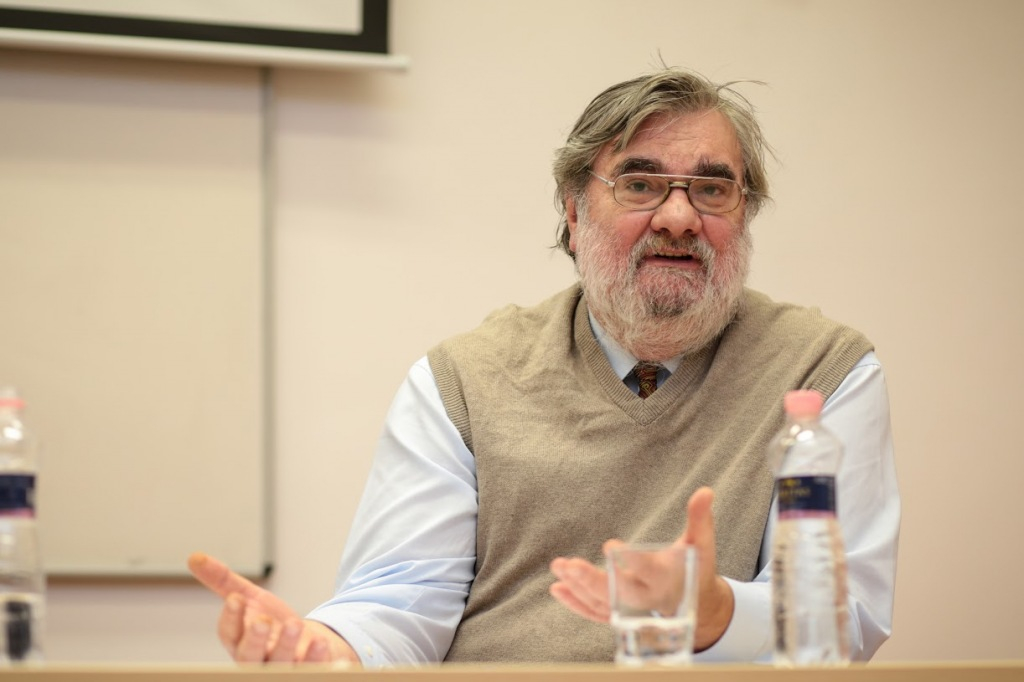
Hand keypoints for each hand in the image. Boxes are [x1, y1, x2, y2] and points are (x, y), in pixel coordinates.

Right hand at [188, 552, 358, 663]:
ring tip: (294, 623)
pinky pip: (314, 670)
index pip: (229, 634)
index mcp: (241, 642)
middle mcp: (259, 660)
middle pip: (250, 657)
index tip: (235, 599)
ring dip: (286, 646)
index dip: (231, 618)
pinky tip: (321, 644)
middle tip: (262, 620)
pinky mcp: (311, 671)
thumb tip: (194, 557)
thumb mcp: (252, 600)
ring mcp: (284, 669)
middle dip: (254, 640)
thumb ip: (225, 582)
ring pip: (281, 665)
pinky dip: (318, 660)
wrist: (309, 647)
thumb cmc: (274, 626)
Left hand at [549, 487, 734, 650]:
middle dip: (593, 580)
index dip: (631, 560)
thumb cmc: (696, 567)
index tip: (610, 546)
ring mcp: (632, 609)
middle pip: (619, 593)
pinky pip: (595, 614)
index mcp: (667, 578)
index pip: (648, 570)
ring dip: (578, 588)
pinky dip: (575, 604)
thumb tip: (705, 491)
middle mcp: (648, 598)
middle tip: (571, 564)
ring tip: (559, 566)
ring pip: (603, 604)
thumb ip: (700, 517)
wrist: (697, 604)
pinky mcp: (620, 614)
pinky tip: (557, 588)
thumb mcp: (702, 543)